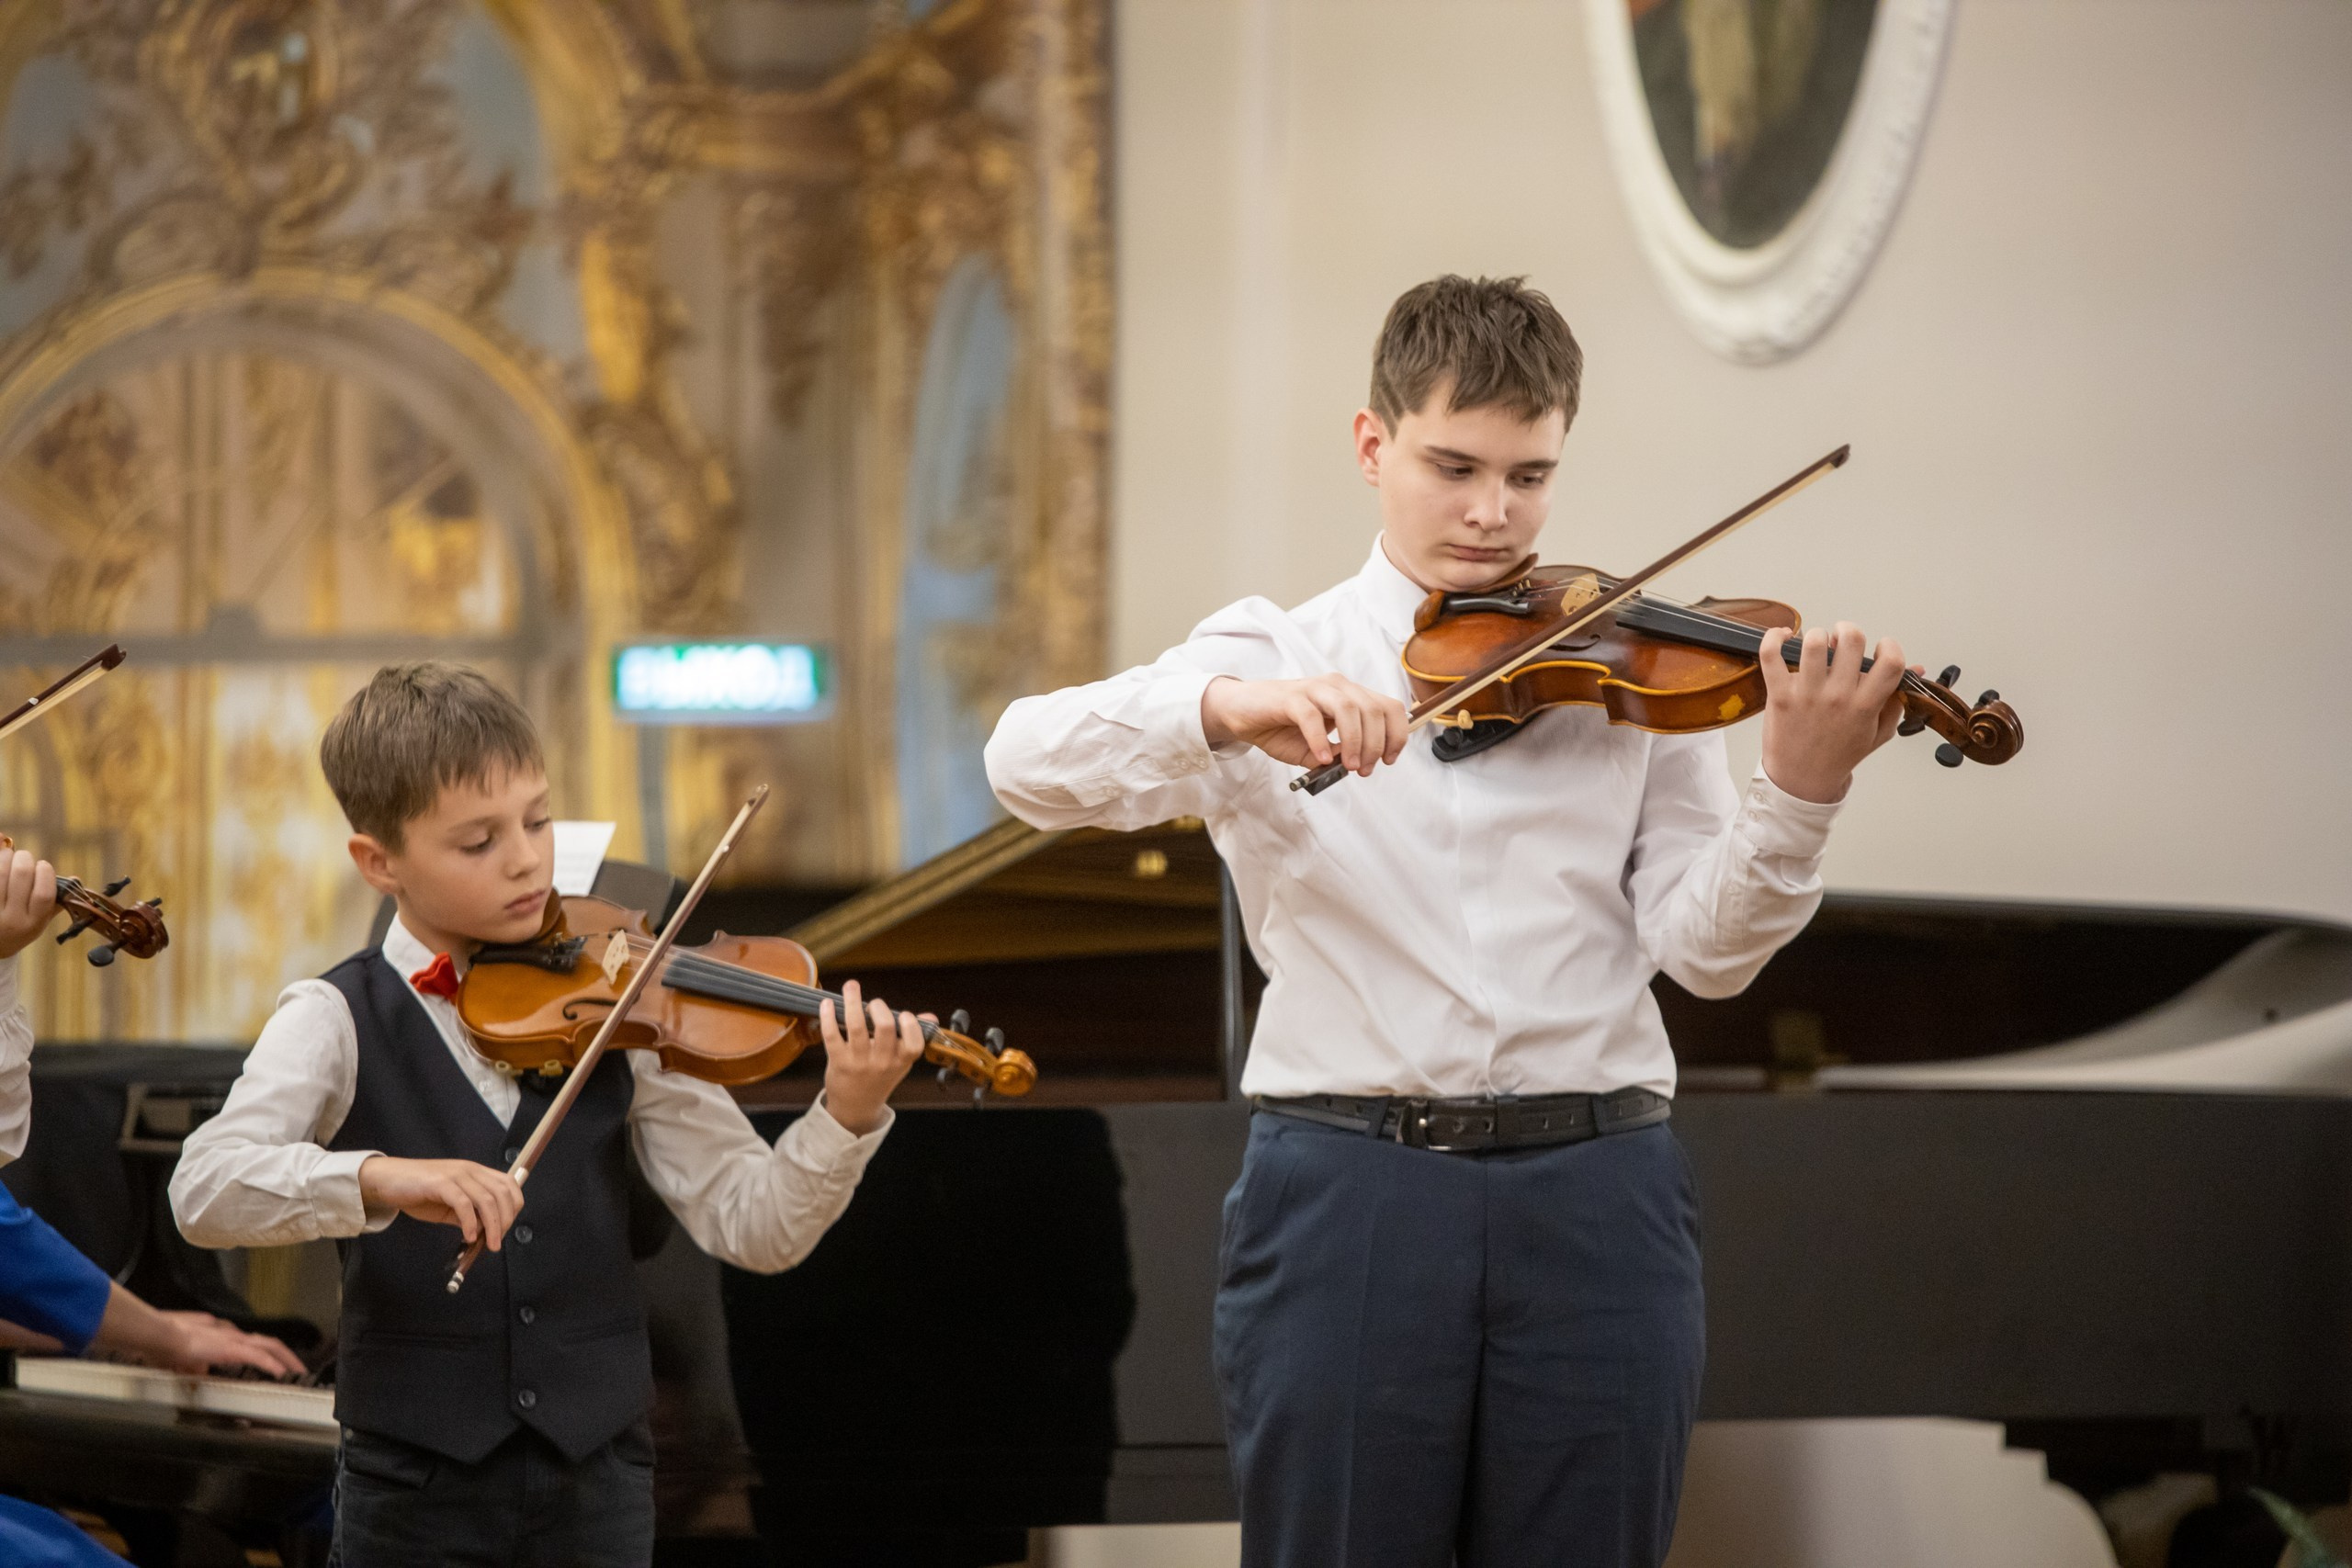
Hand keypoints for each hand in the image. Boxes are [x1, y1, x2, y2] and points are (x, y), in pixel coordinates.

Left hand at [0, 848, 57, 959]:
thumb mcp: (40, 921)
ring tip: (9, 855)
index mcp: (34, 923)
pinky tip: (0, 860)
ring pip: (1, 873)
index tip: (43, 865)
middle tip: (24, 857)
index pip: (44, 893)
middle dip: (24, 858)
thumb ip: (56, 902)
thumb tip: (74, 880)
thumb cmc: (20, 927)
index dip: (45, 872)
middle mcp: (12, 920)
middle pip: (21, 876)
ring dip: (6, 856)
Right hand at [150, 1311, 307, 1378]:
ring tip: (297, 1370)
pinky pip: (257, 1356)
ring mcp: (232, 1340)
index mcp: (221, 1337)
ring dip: (285, 1358)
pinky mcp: (230, 1348)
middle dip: (284, 1354)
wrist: (160, 1337)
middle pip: (267, 1341)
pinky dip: (270, 1364)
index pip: (250, 1343)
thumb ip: (195, 1365)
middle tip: (297, 1367)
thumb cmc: (167, 1345)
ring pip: (268, 1345)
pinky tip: (280, 1372)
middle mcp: (231, 1335)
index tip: (274, 1363)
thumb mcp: (184, 1359)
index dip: (264, 1353)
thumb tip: (197, 1372)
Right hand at [358, 1156, 524, 1250]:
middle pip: (502, 1193)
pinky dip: (470, 1223)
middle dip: (505, 1220)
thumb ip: (469, 1215)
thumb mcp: (450, 1205)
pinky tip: (468, 1237)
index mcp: (476, 1173)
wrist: (387, 1180)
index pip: (509, 1185)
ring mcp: (456, 1174)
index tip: (505, 1229)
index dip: (513, 1207)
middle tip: (497, 1242)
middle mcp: (470, 1170)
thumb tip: (486, 1232)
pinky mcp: (441, 1183)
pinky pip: (463, 1204)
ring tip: (489, 1245)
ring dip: (492, 1226)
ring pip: (486, 1199)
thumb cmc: (419, 1193)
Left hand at [820, 978, 925, 1135]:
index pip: (913, 1042)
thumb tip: (930, 1017)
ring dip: (853, 1001)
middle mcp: (882, 1062)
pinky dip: (829, 1016)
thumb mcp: (901, 1062)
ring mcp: (859, 1062)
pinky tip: (828, 1004)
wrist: (856, 1106)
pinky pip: (832, 1035)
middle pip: (884, 1027)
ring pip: (856, 1026)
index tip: (902, 1015)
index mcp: (901, 1061)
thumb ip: (913, 1038)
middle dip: (879, 1007)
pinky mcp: (839, 1062)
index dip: (910, 1023)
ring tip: (851, 986)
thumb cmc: (880, 1077)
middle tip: (873, 1003)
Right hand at [1200, 674, 1408, 776]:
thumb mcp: (1317, 748)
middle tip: (1364, 769)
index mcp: (1349, 696)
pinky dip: (1320, 739)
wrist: (1241, 713)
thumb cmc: (1280, 728)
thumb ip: (1338, 754)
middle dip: (1375, 744)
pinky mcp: (1290, 697)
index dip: (1396, 734)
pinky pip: (1312, 716)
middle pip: (1374, 709)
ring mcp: (1313, 689)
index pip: (1388, 707)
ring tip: (1348, 766)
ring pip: (1349, 708)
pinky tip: (1321, 757)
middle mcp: (1336, 687)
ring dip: (1355, 741)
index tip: (1389, 760)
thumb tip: (1354, 761)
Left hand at [1757, 622, 1914, 804]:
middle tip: (1843, 640)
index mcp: (1865, 706)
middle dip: (1849, 631)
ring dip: (1817, 635)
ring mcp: (1807, 695)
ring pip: (1814, 642)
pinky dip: (1774, 638)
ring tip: (1817, 645)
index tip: (1880, 649)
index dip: (1890, 647)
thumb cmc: (1839, 755)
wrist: (1802, 780)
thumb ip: (1896, 700)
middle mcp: (1838, 697)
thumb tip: (1916, 670)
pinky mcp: (1779, 695)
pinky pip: (1771, 655)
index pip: (1890, 662)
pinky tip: (1783, 636)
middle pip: (1852, 641)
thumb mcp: (1878, 733)